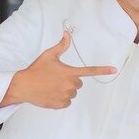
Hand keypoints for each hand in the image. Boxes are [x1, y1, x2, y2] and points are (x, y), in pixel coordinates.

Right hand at [0, 30, 116, 108]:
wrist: (23, 86)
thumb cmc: (36, 69)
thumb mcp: (48, 55)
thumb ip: (61, 45)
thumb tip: (67, 33)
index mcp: (69, 72)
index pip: (89, 71)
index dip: (103, 70)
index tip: (114, 70)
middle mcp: (70, 84)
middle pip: (78, 83)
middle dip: (70, 80)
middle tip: (56, 78)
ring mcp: (66, 95)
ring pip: (72, 93)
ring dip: (65, 90)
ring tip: (51, 86)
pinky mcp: (61, 104)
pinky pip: (67, 102)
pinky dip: (61, 99)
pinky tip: (50, 94)